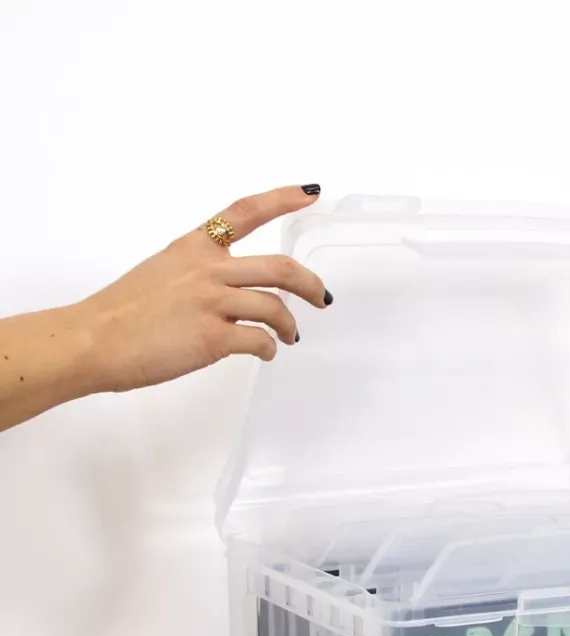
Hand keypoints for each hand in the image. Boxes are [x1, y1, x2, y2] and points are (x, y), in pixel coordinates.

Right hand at [75, 184, 328, 392]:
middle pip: (279, 268)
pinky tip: (264, 354)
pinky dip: (268, 349)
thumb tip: (226, 296)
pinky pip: (259, 340)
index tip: (310, 192)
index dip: (283, 200)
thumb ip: (197, 275)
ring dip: (289, 325)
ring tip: (288, 337)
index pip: (245, 212)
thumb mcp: (160, 273)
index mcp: (193, 248)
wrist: (92, 341)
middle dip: (310, 284)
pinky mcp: (212, 338)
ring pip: (275, 307)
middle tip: (321, 298)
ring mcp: (211, 303)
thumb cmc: (120, 314)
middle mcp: (207, 270)